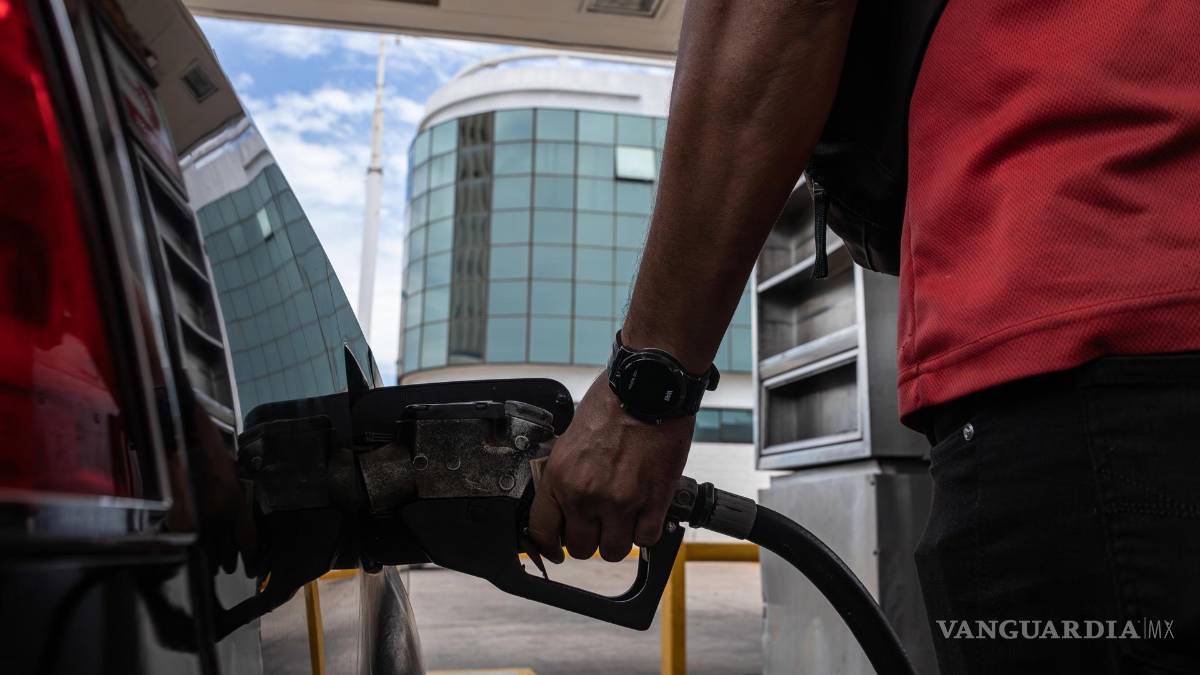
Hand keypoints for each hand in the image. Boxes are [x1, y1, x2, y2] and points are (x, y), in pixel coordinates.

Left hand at [528, 375, 693, 562]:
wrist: (649, 388)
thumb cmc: (613, 404)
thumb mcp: (570, 441)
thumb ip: (566, 477)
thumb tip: (565, 505)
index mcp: (560, 477)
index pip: (543, 532)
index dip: (550, 546)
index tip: (557, 547)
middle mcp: (586, 494)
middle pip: (581, 548)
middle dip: (589, 539)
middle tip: (598, 524)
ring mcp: (620, 501)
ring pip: (614, 551)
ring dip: (619, 538)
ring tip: (624, 519)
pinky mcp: (653, 501)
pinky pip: (646, 539)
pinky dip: (647, 531)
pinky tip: (646, 513)